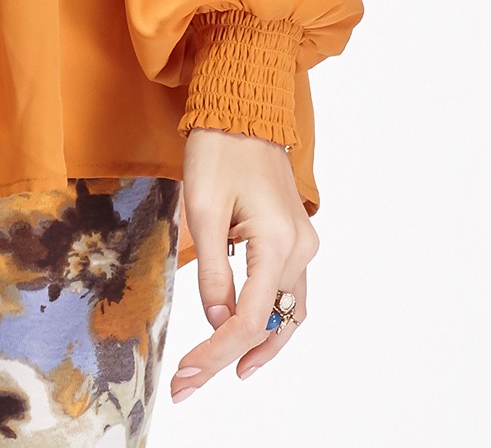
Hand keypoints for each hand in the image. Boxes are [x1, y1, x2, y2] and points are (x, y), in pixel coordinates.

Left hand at [170, 126, 318, 403]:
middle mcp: (300, 248)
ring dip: (257, 345)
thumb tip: (217, 320)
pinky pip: (288, 292)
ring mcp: (303, 243)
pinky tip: (246, 335)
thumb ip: (212, 270)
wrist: (244, 107)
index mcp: (279, 242)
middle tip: (191, 383)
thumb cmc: (219, 149)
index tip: (187, 372)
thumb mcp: (202, 209)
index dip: (217, 351)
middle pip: (271, 323)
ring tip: (220, 371)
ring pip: (287, 314)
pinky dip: (269, 319)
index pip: (250, 318)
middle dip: (231, 357)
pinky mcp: (296, 236)